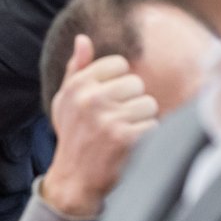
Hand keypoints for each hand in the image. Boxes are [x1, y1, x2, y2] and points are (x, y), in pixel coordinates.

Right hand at [37, 35, 157, 218]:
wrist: (74, 181)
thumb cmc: (74, 137)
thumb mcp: (66, 101)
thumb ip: (76, 69)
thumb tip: (83, 38)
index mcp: (77, 86)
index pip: (119, 64)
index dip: (118, 83)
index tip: (109, 102)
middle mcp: (91, 99)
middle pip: (136, 83)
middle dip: (132, 102)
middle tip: (117, 121)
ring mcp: (108, 119)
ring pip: (148, 104)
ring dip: (142, 120)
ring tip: (124, 133)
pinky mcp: (125, 138)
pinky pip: (153, 124)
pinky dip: (148, 136)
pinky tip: (132, 146)